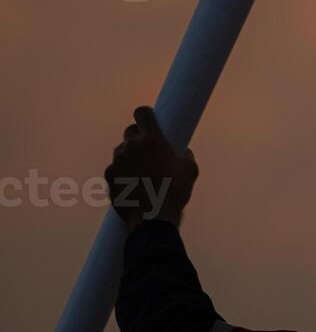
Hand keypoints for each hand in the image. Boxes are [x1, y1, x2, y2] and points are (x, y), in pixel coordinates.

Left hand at [105, 106, 197, 230]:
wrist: (153, 218)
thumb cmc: (175, 192)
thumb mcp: (190, 170)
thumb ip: (185, 155)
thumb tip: (183, 151)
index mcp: (152, 140)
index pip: (142, 113)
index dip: (146, 114)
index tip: (150, 119)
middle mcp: (131, 147)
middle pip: (130, 131)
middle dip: (139, 136)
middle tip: (149, 149)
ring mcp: (117, 161)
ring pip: (122, 151)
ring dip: (130, 156)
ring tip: (143, 171)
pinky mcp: (109, 176)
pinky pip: (115, 168)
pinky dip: (123, 173)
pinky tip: (134, 184)